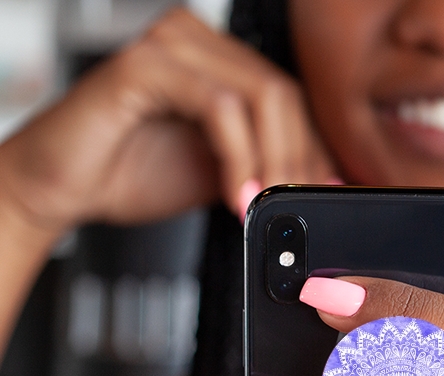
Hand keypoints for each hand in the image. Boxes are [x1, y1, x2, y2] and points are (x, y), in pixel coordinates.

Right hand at [0, 8, 335, 234]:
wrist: (64, 186)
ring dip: (273, 161)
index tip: (321, 195)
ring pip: (260, 96)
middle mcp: (197, 42)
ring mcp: (170, 46)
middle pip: (283, 95)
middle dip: (298, 161)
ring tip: (264, 206)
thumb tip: (315, 184)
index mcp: (217, 62)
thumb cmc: (131, 173)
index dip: (313, 150)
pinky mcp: (145, 65)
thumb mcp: (220, 174)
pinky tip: (236, 195)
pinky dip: (238, 157)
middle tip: (294, 208)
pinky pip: (219, 106)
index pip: (289, 99)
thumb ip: (263, 167)